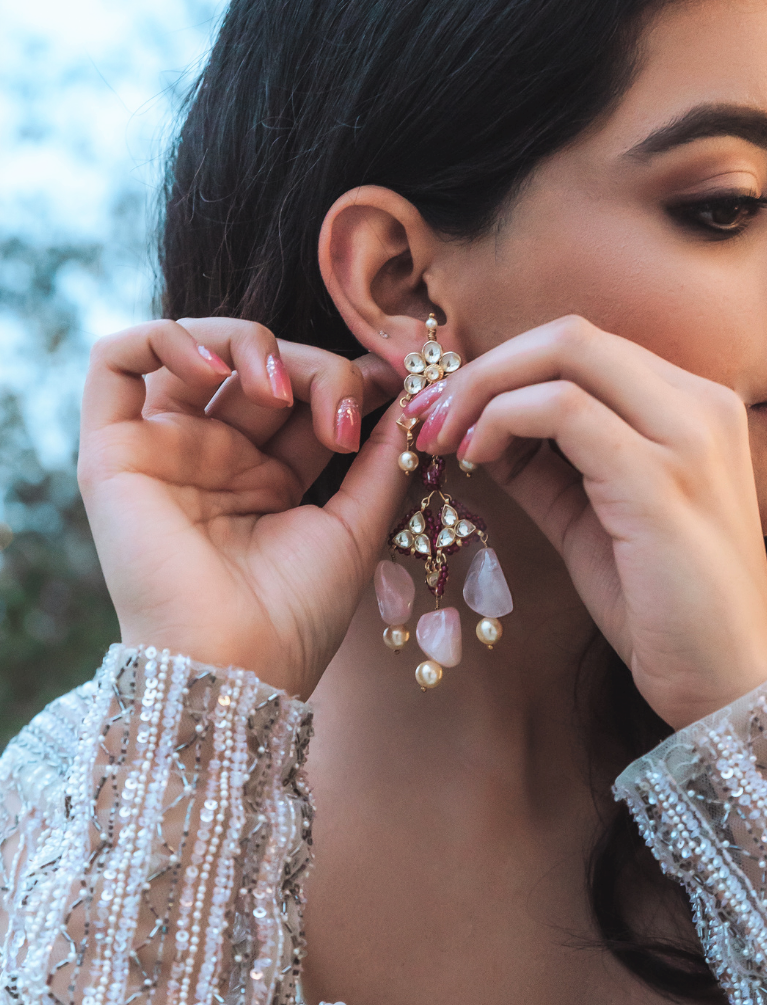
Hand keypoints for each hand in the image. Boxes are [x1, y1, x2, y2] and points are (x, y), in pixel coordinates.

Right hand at [78, 318, 404, 697]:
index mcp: (265, 479)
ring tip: (284, 389)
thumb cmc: (296, 617)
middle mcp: (212, 459)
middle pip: (259, 368)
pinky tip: (218, 368)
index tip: (394, 379)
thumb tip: (413, 393)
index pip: (303, 395)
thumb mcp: (357, 527)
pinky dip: (165, 338)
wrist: (238, 666)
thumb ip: (383, 460)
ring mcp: (163, 452)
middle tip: (345, 410)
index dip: (345, 374)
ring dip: (249, 343)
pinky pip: (116, 361)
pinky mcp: (113, 453)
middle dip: (314, 367)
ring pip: (196, 349)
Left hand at [405, 316, 766, 729]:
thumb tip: (477, 429)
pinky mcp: (660, 479)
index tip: (446, 409)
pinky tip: (475, 457)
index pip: (586, 348)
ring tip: (441, 438)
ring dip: (483, 388)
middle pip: (571, 335)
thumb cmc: (663, 610)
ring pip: (566, 354)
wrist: (726, 682)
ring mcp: (689, 436)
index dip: (505, 367)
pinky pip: (563, 410)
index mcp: (696, 408)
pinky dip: (503, 420)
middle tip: (428, 415)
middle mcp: (702, 405)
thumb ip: (546, 468)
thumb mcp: (593, 521)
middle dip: (484, 367)